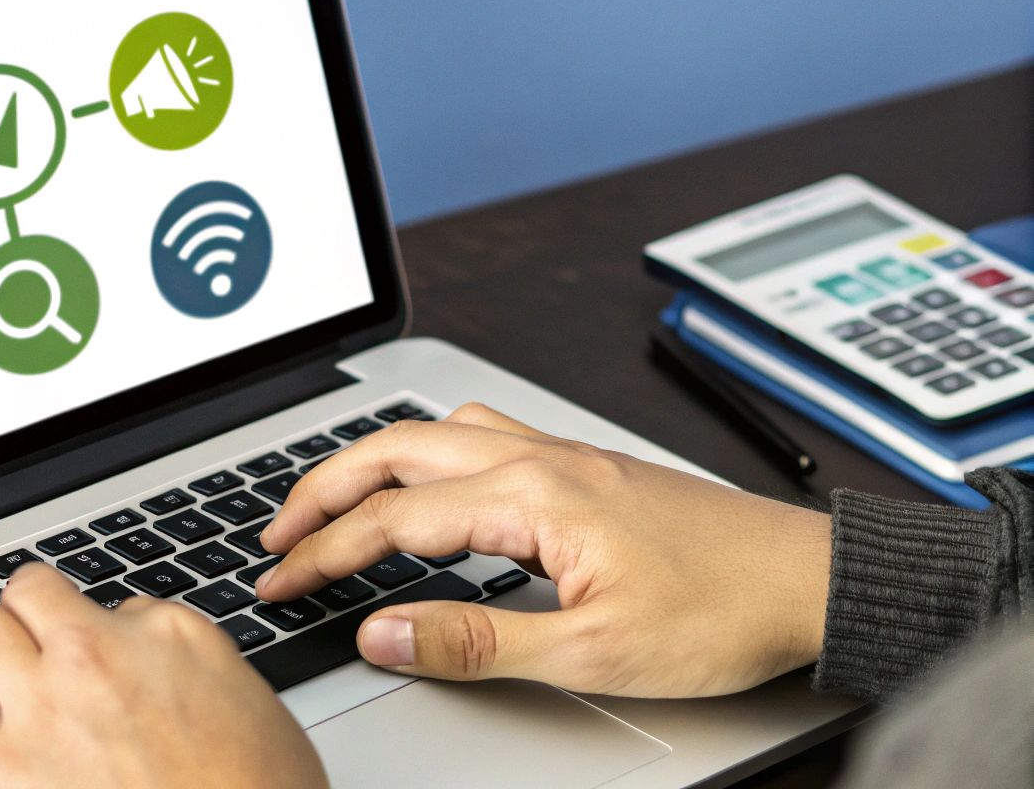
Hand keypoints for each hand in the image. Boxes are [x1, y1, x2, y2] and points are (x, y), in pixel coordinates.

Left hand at [0, 563, 327, 788]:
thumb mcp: (263, 720)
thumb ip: (205, 680)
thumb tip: (169, 679)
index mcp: (173, 636)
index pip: (118, 607)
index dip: (110, 641)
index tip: (113, 675)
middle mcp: (102, 654)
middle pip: (30, 588)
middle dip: (21, 614)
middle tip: (25, 650)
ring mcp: (46, 703)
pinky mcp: (3, 765)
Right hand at [257, 404, 831, 696]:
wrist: (811, 580)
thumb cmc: (721, 612)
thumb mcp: (590, 653)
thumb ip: (475, 642)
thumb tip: (385, 633)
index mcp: (530, 497)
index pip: (391, 520)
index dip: (321, 554)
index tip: (276, 584)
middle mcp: (538, 458)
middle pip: (394, 451)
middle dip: (321, 491)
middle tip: (275, 536)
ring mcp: (561, 454)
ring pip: (434, 432)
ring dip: (371, 462)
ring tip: (333, 503)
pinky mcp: (583, 465)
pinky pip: (477, 435)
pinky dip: (425, 453)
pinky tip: (430, 484)